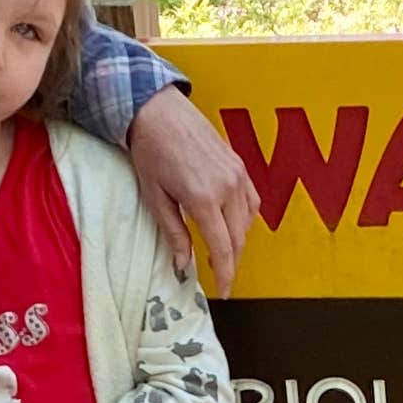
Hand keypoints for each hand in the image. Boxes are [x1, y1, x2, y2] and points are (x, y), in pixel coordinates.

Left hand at [127, 86, 257, 292]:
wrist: (158, 111)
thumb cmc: (151, 151)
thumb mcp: (155, 198)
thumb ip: (174, 233)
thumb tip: (183, 264)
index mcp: (204, 199)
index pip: (223, 248)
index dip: (225, 275)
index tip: (223, 291)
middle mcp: (227, 187)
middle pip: (239, 239)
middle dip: (231, 262)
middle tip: (219, 276)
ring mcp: (237, 174)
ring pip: (248, 222)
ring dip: (238, 241)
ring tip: (222, 252)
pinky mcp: (239, 165)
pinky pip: (252, 201)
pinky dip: (245, 219)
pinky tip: (232, 224)